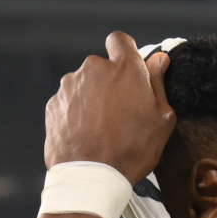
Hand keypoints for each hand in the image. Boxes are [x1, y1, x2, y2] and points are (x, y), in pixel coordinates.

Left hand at [43, 31, 176, 182]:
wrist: (91, 177)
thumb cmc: (130, 151)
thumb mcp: (162, 119)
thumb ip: (158, 83)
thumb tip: (159, 60)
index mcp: (124, 68)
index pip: (120, 40)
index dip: (125, 52)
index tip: (129, 69)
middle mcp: (94, 69)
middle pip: (102, 67)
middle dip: (110, 83)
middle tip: (121, 112)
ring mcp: (70, 86)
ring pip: (84, 85)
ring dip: (92, 99)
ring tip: (102, 128)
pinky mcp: (54, 104)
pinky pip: (69, 103)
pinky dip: (76, 114)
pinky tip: (86, 134)